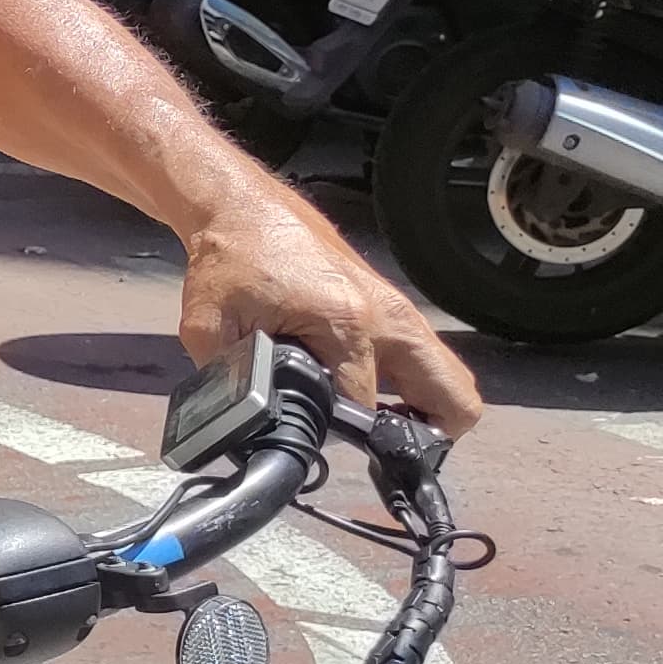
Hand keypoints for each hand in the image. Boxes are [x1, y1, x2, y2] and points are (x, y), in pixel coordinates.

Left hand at [180, 185, 481, 438]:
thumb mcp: (211, 325)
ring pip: (451, 381)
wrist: (246, 209)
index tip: (323, 444)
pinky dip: (420, 390)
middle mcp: (388, 319)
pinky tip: (382, 404)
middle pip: (452, 399)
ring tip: (386, 434)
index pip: (364, 410)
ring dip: (429, 414)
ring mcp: (400, 313)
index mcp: (346, 322)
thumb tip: (242, 424)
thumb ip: (228, 380)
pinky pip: (433, 362)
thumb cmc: (232, 257)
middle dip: (426, 439)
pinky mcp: (397, 310)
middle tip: (387, 454)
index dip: (342, 436)